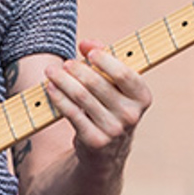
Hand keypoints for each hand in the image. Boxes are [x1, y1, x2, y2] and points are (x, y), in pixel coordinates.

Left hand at [43, 40, 151, 164]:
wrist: (108, 151)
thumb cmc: (110, 106)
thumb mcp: (115, 84)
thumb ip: (104, 59)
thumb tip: (86, 44)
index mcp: (142, 97)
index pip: (123, 74)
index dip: (104, 60)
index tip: (89, 52)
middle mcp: (131, 115)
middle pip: (97, 83)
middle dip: (77, 69)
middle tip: (65, 63)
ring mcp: (114, 130)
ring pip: (81, 97)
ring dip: (63, 81)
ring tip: (52, 72)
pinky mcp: (95, 140)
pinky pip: (72, 113)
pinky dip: (59, 98)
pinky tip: (51, 88)